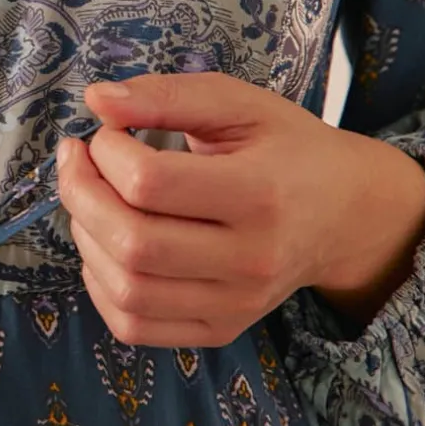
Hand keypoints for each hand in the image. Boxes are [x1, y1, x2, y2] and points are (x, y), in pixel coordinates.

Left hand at [55, 72, 424, 348]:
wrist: (345, 215)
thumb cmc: (287, 149)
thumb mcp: (239, 103)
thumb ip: (168, 95)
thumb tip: (96, 100)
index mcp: (260, 194)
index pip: (150, 184)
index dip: (106, 152)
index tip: (106, 133)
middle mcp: (251, 260)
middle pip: (132, 243)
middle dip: (82, 195)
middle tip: (78, 163)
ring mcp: (236, 304)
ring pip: (126, 290)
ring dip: (86, 240)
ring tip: (91, 203)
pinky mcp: (221, 330)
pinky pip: (134, 326)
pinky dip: (101, 287)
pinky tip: (105, 248)